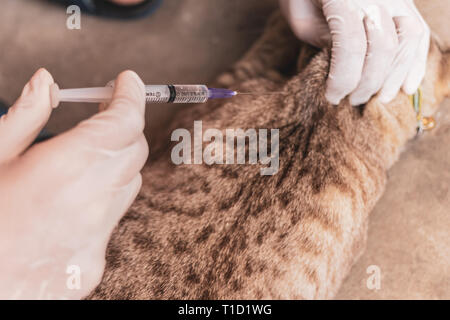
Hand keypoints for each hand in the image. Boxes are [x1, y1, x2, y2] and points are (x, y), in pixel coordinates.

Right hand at [0, 69, 147, 298]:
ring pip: (129, 185)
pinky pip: (112, 219)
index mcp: (65, 170)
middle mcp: (92, 204)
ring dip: (117, 162)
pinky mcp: (94, 263)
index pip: (125, 122)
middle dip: (125, 126)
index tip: (128, 82)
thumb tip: (47, 83)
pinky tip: (72, 200)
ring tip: (86, 154)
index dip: (131, 96)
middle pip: (134, 151)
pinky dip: (103, 199)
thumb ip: (25, 118)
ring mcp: (97, 238)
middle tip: (106, 111)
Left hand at [280, 0, 429, 104]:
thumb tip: (345, 72)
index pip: (351, 46)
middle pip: (383, 46)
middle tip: (353, 101)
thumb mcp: (301, 17)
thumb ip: (322, 41)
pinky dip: (415, 60)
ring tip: (380, 98)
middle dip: (368, 82)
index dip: (343, 79)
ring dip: (395, 76)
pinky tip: (407, 85)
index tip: (333, 97)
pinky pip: (419, 30)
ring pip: (408, 39)